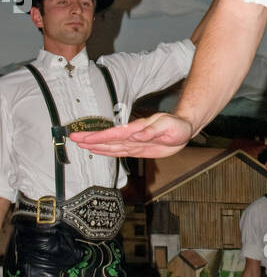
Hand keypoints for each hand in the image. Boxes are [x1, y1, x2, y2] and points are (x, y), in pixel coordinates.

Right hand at [69, 112, 194, 157]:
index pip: (113, 135)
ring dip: (95, 145)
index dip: (98, 137)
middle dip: (90, 139)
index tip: (84, 137)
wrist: (183, 129)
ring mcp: (133, 142)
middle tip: (73, 138)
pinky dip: (107, 151)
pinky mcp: (137, 149)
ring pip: (110, 145)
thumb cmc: (176, 125)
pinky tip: (97, 150)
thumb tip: (137, 135)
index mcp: (136, 130)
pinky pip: (119, 151)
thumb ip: (152, 131)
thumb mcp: (167, 126)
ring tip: (79, 143)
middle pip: (107, 139)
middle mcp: (132, 136)